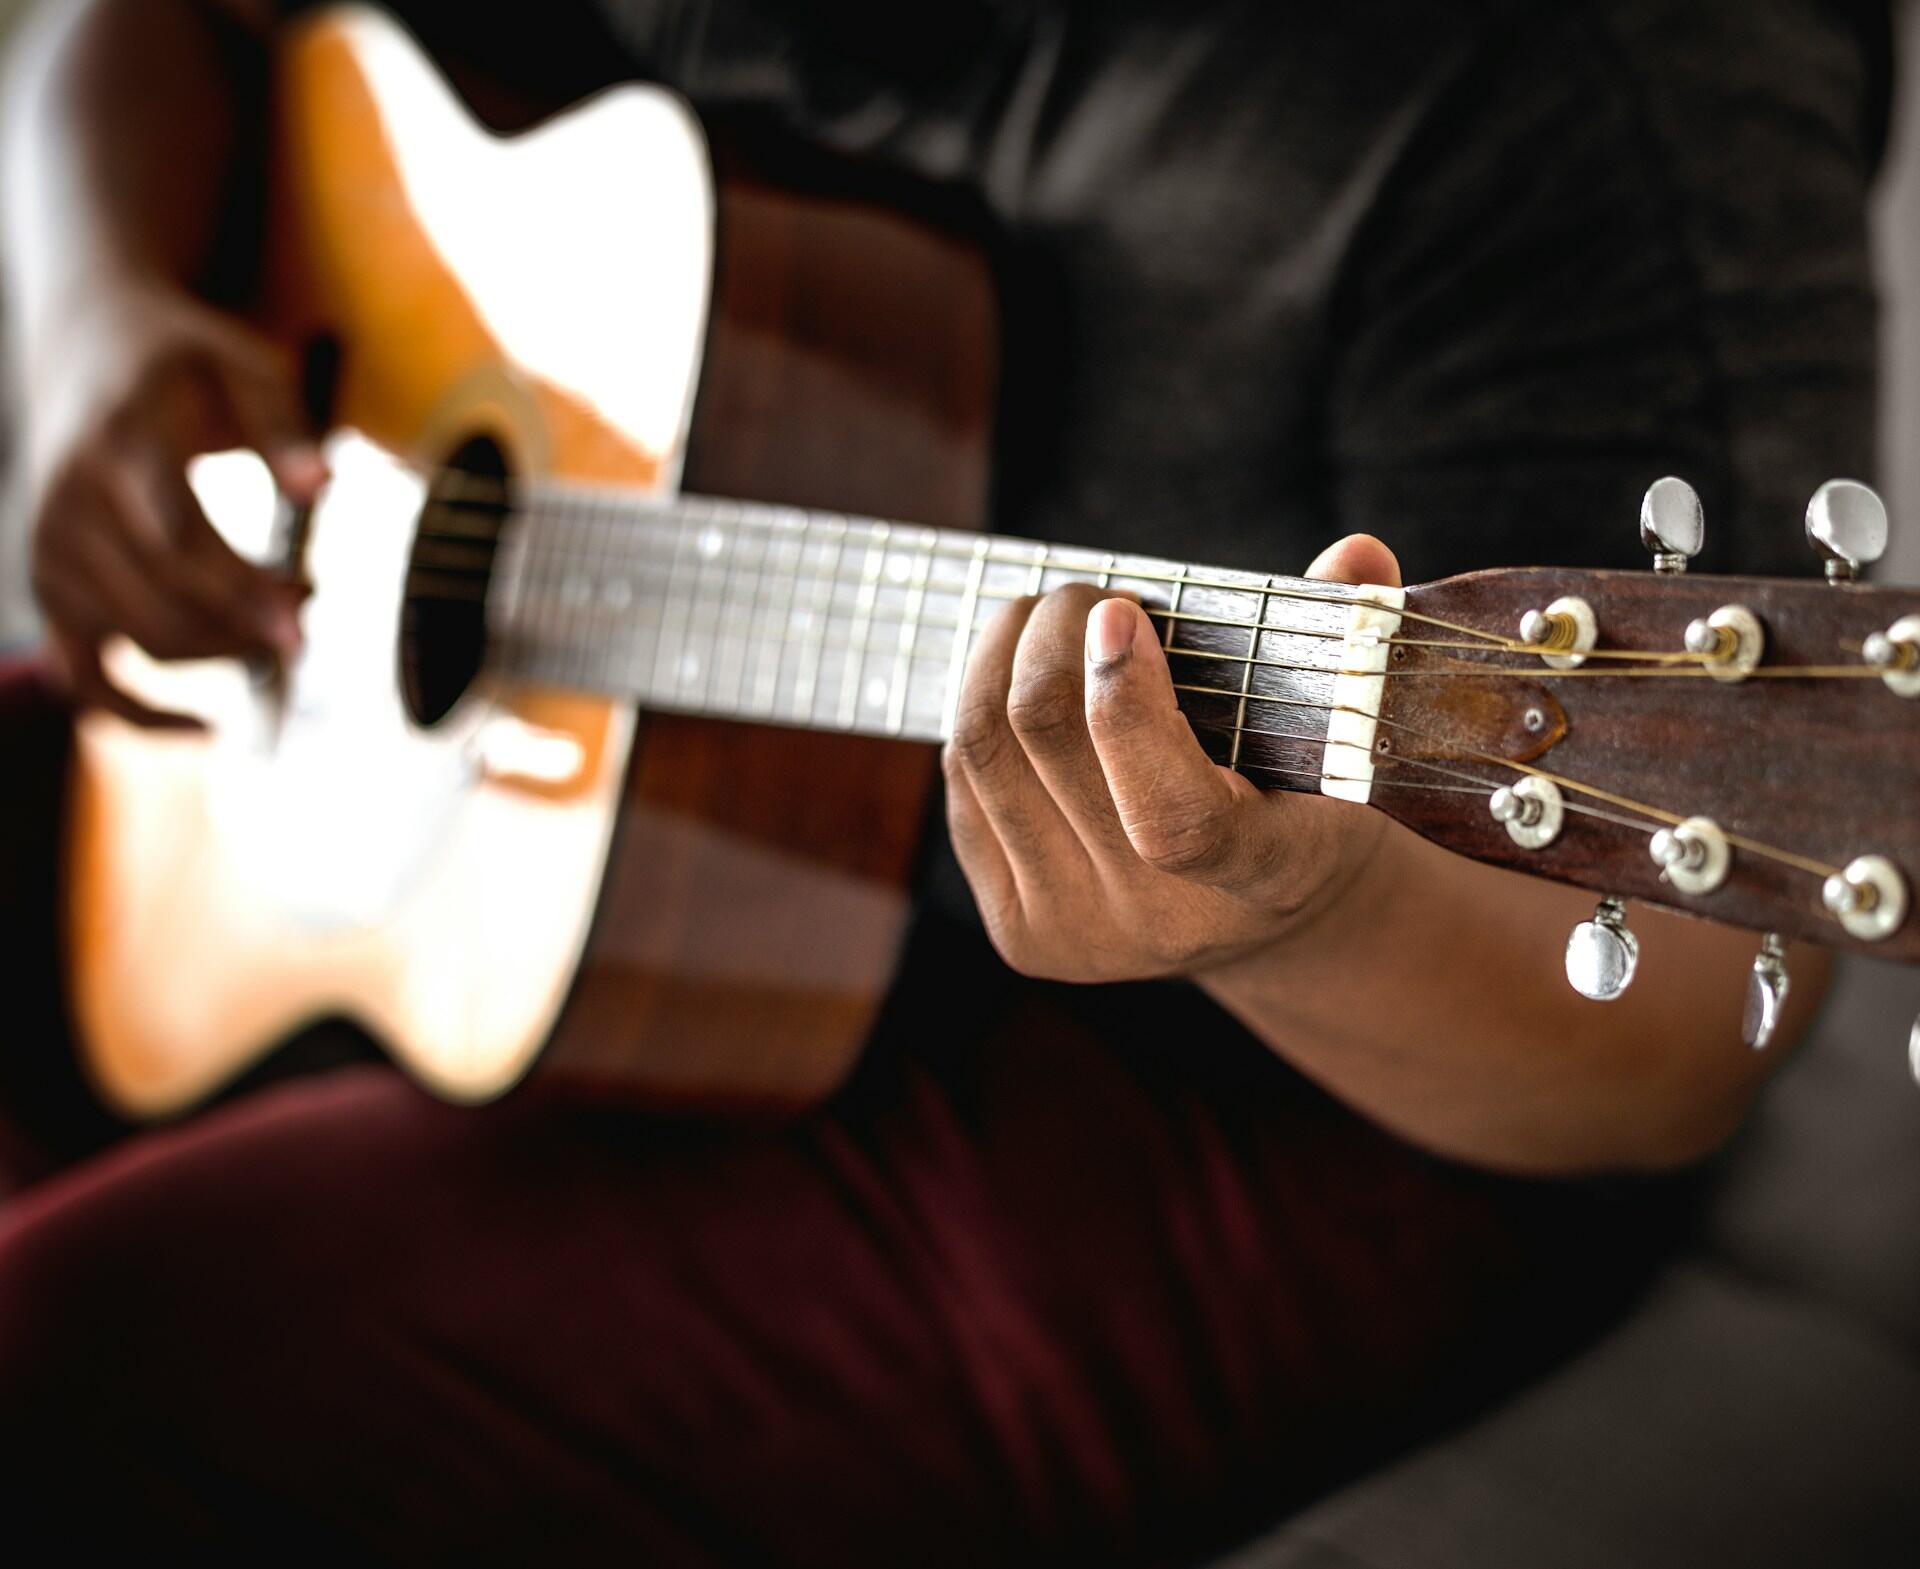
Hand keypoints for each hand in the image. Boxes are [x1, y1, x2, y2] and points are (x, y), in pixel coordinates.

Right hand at [22, 281, 326, 725]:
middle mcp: (71, 508)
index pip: (180, 538)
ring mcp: (52, 556)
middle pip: (167, 606)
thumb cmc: (185, 366)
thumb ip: (283, 424)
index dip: (244, 585)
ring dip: (228, 652)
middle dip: (251, 624)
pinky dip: (142, 717)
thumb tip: (320, 487)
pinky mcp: (51, 592)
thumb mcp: (242, 366)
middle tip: (310, 600)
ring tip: (282, 618)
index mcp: (120, 447)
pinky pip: (89, 682)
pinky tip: (207, 728)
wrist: (86, 349)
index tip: (306, 608)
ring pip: (148, 645)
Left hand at [943, 535, 1400, 981]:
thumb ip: (1347, 640)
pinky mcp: (1019, 933)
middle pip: (1050, 743)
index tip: (1123, 612)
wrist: (1257, 922)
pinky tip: (1018, 680)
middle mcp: (1160, 922)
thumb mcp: (1343, 734)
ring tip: (1050, 618)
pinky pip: (964, 784)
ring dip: (1003, 654)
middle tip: (1089, 594)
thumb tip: (1360, 553)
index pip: (1175, 820)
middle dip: (1056, 632)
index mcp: (1263, 877)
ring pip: (986, 752)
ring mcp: (1078, 934)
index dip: (1127, 710)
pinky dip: (980, 708)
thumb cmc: (1302, 800)